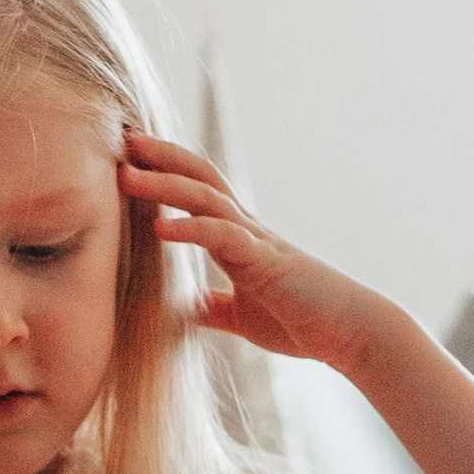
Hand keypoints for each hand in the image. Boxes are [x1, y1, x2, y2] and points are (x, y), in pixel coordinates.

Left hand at [118, 131, 380, 374]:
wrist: (351, 334)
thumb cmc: (302, 323)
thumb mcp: (243, 317)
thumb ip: (215, 308)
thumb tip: (188, 310)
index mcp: (237, 239)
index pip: (197, 191)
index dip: (164, 171)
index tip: (127, 157)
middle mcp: (246, 229)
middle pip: (199, 177)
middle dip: (160, 157)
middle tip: (122, 138)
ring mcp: (257, 241)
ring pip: (207, 197)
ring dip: (164, 184)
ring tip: (126, 175)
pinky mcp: (266, 262)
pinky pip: (224, 237)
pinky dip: (191, 229)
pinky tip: (161, 228)